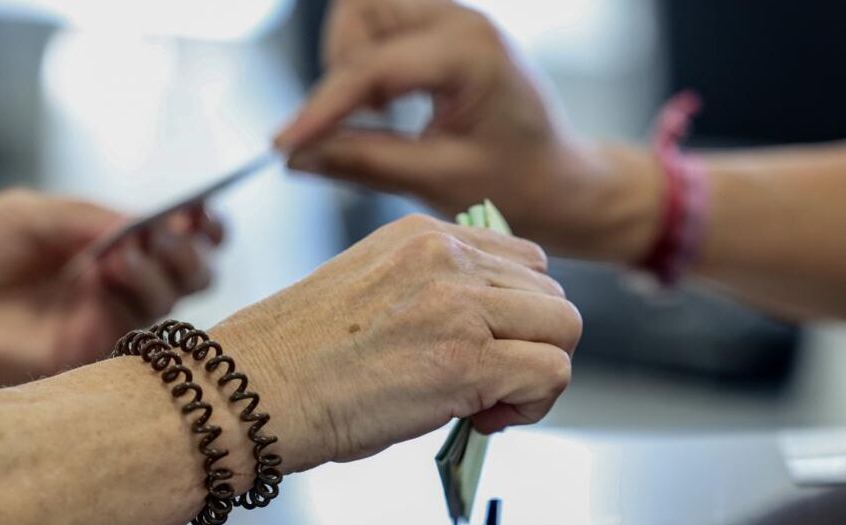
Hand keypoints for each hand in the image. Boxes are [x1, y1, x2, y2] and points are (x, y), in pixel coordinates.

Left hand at [0, 188, 221, 397]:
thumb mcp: (29, 214)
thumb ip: (92, 216)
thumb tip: (150, 224)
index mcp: (100, 249)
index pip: (167, 238)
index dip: (197, 224)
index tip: (204, 209)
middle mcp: (113, 286)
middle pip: (189, 272)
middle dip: (193, 247)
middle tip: (171, 231)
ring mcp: (107, 320)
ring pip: (176, 296)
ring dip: (166, 265)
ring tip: (124, 251)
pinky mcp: (97, 352)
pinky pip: (145, 325)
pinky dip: (142, 289)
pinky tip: (111, 269)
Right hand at [208, 214, 580, 473]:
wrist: (248, 389)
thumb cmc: (295, 354)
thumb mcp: (369, 290)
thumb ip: (431, 290)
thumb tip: (486, 327)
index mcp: (422, 236)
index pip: (521, 260)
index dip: (515, 311)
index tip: (485, 344)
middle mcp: (447, 258)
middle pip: (550, 293)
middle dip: (531, 342)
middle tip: (489, 380)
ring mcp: (460, 305)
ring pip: (564, 328)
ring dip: (538, 370)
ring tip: (489, 401)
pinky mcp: (468, 361)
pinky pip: (552, 373)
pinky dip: (533, 403)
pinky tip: (484, 417)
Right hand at [281, 2, 661, 261]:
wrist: (562, 181)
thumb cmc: (518, 185)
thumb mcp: (438, 181)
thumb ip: (364, 162)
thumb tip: (296, 158)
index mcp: (471, 53)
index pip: (372, 67)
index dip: (321, 107)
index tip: (284, 143)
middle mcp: (461, 19)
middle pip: (361, 7)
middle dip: (339, 66)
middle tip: (346, 126)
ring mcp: (453, 19)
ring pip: (365, 11)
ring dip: (350, 62)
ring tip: (373, 118)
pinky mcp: (443, 31)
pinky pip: (381, 26)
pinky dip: (366, 64)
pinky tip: (384, 107)